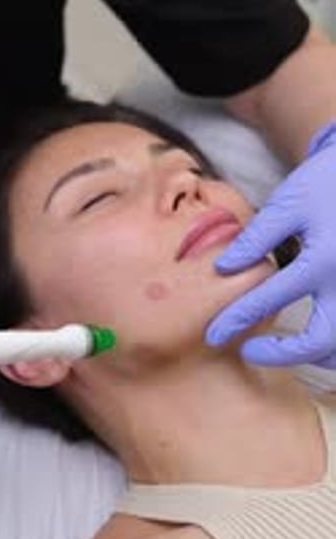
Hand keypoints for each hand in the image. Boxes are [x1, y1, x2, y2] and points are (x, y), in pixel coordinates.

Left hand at [206, 122, 335, 367]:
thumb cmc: (328, 183)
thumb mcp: (290, 203)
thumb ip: (257, 237)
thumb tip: (224, 268)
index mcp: (323, 259)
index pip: (271, 298)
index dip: (238, 318)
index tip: (215, 334)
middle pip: (320, 340)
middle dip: (282, 354)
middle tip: (250, 352)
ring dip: (314, 355)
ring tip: (284, 350)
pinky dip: (333, 345)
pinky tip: (315, 341)